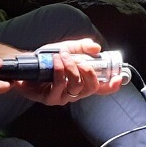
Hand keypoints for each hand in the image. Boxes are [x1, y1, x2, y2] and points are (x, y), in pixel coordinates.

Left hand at [9, 38, 124, 105]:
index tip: (118, 77)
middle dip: (88, 71)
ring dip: (71, 68)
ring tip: (63, 55)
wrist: (27, 64)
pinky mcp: (49, 99)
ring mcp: (62, 97)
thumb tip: (97, 48)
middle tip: (79, 59)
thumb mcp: (68, 48)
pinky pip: (59, 85)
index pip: (100, 88)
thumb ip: (83, 47)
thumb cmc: (48, 59)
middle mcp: (74, 92)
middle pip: (91, 88)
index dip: (111, 85)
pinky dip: (59, 70)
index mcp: (81, 82)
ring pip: (76, 86)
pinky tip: (55, 60)